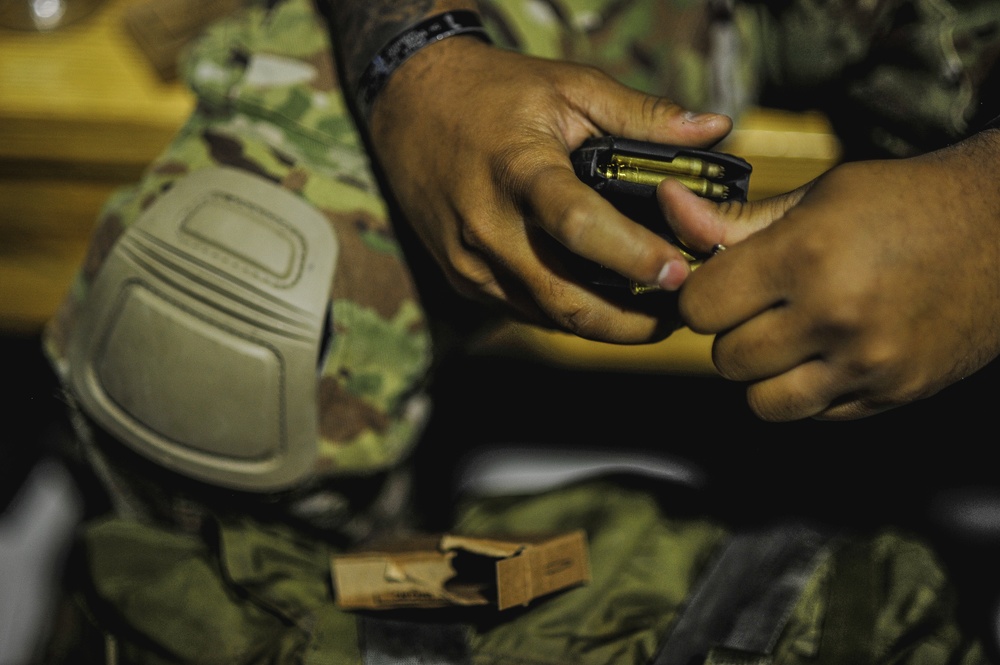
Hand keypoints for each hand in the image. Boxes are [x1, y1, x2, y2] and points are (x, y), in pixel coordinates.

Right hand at [368, 36, 731, 342]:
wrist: (409, 105)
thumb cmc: (493, 91)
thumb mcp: (568, 86)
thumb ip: (642, 115)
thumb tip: (713, 131)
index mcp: (518, 170)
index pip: (576, 225)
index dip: (631, 256)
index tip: (680, 271)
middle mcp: (487, 225)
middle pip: (565, 297)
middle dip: (630, 322)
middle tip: (682, 314)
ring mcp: (469, 260)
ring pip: (547, 315)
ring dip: (605, 325)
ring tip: (656, 314)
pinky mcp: (462, 277)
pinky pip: (524, 309)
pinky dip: (568, 313)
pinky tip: (605, 302)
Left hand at [658, 130, 999, 420]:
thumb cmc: (905, 202)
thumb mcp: (818, 195)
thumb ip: (736, 219)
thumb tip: (668, 205)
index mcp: (806, 255)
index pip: (699, 307)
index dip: (702, 294)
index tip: (722, 283)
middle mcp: (834, 316)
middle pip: (725, 358)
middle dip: (731, 332)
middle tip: (763, 305)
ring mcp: (867, 365)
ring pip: (761, 401)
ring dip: (763, 373)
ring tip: (790, 335)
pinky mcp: (893, 395)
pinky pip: (814, 415)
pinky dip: (808, 391)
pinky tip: (830, 352)